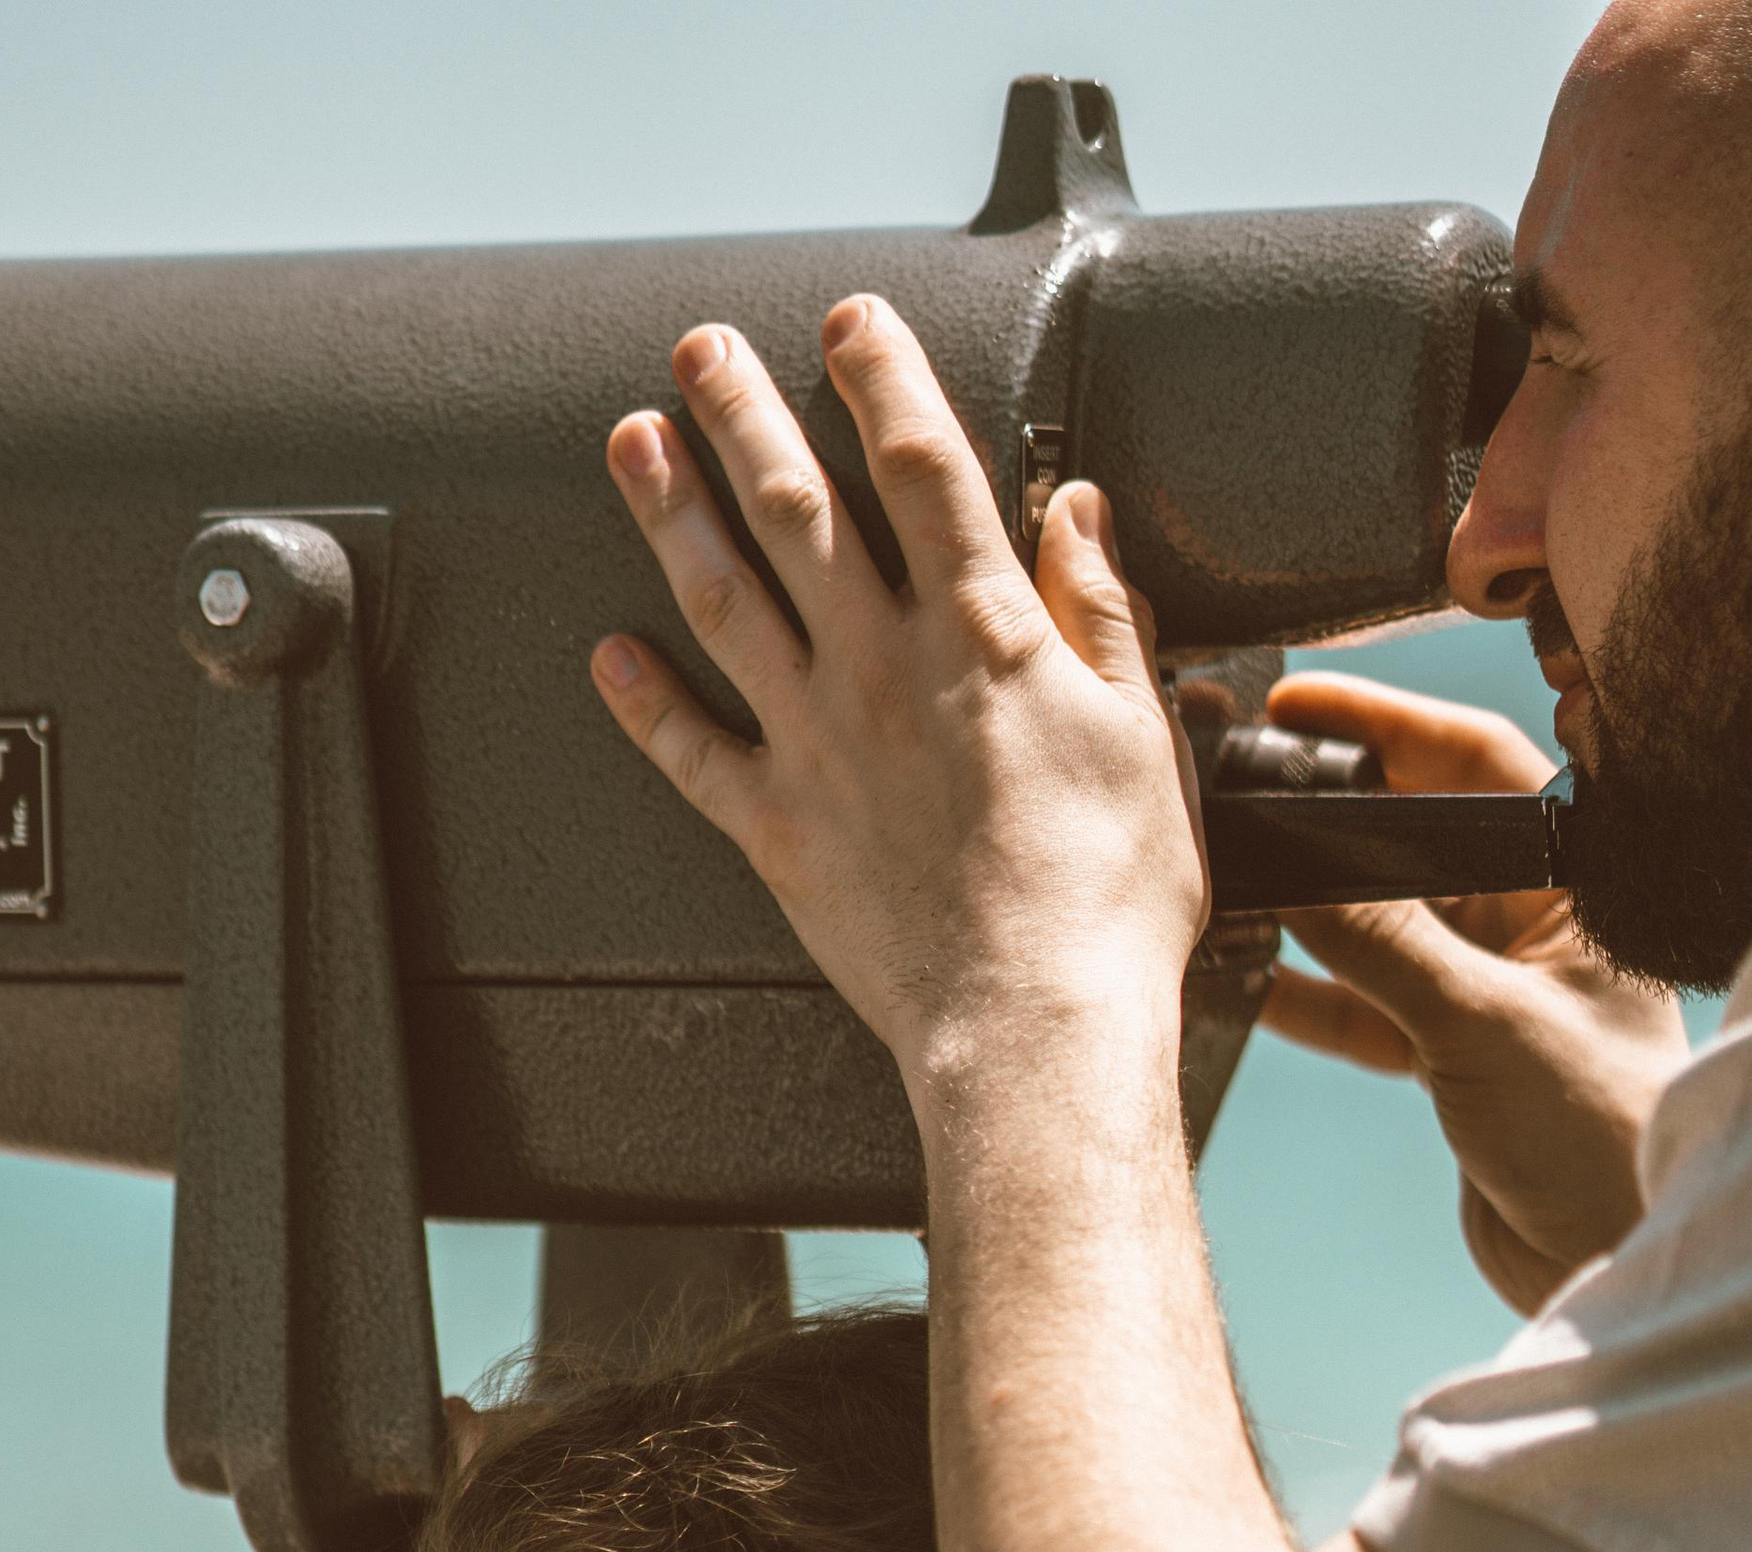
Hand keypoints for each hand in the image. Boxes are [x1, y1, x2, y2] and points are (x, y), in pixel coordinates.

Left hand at [589, 300, 1207, 1105]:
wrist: (1031, 1030)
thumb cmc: (1105, 903)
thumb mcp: (1142, 737)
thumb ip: (1102, 615)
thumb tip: (1075, 517)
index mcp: (982, 635)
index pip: (922, 465)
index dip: (881, 377)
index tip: (849, 321)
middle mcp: (882, 670)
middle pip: (798, 508)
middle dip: (742, 413)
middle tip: (700, 349)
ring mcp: (818, 747)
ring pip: (725, 600)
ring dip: (670, 512)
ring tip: (632, 443)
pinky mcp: (777, 832)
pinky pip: (690, 754)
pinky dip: (642, 701)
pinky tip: (608, 652)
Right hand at [1258, 675, 1690, 1314]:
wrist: (1613, 1256)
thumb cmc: (1603, 1133)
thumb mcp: (1482, 1022)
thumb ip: (1385, 943)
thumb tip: (1298, 866)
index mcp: (1572, 883)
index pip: (1472, 764)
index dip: (1385, 724)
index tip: (1300, 705)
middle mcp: (1529, 923)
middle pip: (1411, 839)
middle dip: (1329, 818)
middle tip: (1246, 791)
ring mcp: (1485, 989)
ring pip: (1378, 925)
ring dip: (1306, 913)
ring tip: (1229, 882)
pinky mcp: (1449, 1056)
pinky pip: (1363, 1004)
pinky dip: (1307, 994)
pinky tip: (1246, 977)